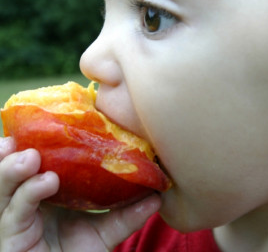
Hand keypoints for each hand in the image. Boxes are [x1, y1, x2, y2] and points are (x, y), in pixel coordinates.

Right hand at [0, 137, 160, 251]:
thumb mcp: (104, 231)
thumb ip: (126, 215)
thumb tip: (158, 197)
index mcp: (42, 193)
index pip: (29, 163)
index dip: (28, 144)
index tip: (42, 122)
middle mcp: (24, 202)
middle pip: (8, 170)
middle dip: (12, 152)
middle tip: (24, 138)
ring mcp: (15, 220)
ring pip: (2, 188)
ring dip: (12, 168)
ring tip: (31, 157)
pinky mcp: (12, 238)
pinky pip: (14, 212)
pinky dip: (28, 192)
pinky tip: (47, 180)